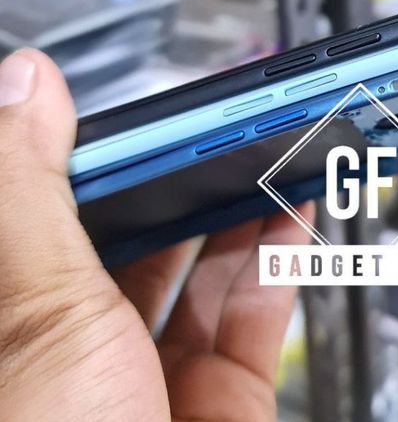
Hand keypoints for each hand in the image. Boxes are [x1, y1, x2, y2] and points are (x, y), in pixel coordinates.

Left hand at [0, 48, 312, 420]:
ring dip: (235, 204)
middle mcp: (63, 357)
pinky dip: (276, 254)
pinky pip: (249, 312)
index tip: (114, 105)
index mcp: (7, 331)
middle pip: (122, 238)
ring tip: (264, 148)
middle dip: (175, 174)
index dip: (77, 153)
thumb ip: (27, 200)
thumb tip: (24, 87)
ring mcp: (141, 385)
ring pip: (193, 269)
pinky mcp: (216, 404)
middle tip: (211, 122)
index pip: (35, 216)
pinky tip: (289, 207)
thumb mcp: (34, 333)